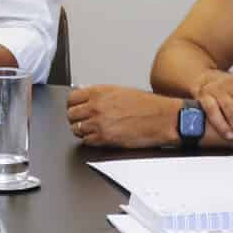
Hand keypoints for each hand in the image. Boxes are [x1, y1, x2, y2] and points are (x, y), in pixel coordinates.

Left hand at [66, 85, 187, 149]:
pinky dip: (90, 141)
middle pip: (70, 115)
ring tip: (93, 129)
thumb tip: (87, 97)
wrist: (162, 118)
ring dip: (82, 131)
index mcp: (100, 92)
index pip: (71, 98)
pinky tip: (99, 137)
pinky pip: (86, 141)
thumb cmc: (148, 105)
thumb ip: (101, 94)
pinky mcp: (104, 138)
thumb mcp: (121, 91)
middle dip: (75, 119)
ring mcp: (99, 123)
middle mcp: (96, 106)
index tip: (75, 108)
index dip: (72, 105)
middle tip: (83, 120)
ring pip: (76, 129)